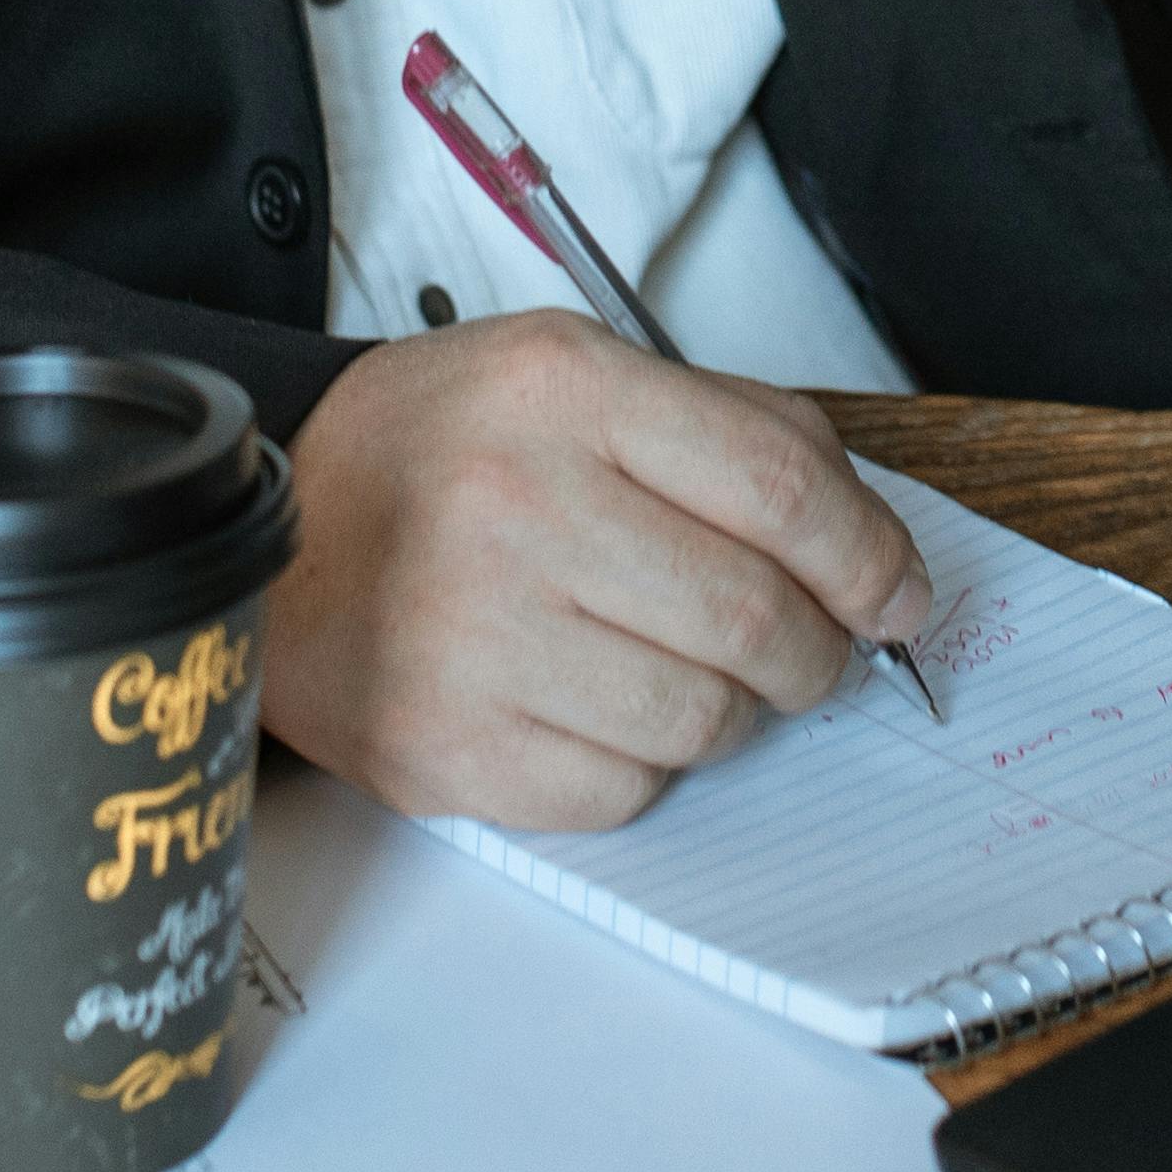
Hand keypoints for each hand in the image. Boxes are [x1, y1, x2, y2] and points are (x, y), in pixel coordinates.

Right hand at [255, 314, 938, 828]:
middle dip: (817, 654)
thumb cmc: (442, 457)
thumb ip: (729, 431)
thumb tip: (874, 552)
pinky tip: (598, 712)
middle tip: (809, 655)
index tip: (898, 598)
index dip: (870, 558)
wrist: (274, 536)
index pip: (782, 487)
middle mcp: (513, 505)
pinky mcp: (440, 748)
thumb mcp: (574, 377)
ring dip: (732, 714)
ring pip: (699, 719)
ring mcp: (468, 636)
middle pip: (753, 616)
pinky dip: (640, 767)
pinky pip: (618, 794)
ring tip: (693, 677)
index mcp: (561, 390)